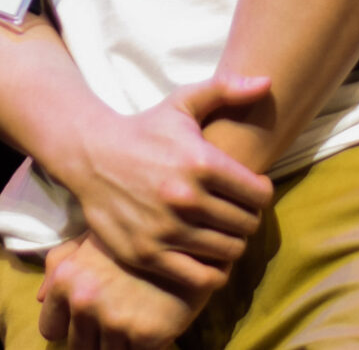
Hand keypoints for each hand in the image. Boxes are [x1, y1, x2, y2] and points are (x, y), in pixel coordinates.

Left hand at [39, 236, 204, 349]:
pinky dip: (142, 347)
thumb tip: (40, 298)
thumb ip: (62, 263)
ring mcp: (114, 321)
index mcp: (66, 278)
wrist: (192, 235)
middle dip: (95, 337)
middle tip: (119, 319)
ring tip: (136, 320)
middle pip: (78, 347)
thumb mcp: (94, 238)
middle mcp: (84, 301)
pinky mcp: (145, 336)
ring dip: (119, 343)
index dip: (69, 325)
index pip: (51, 328)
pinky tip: (154, 324)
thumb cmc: (138, 233)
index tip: (89, 318)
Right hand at [67, 74, 274, 288]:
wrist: (91, 155)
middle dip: (248, 218)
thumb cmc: (145, 129)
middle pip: (246, 223)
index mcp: (201, 162)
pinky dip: (214, 272)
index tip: (252, 191)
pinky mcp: (148, 255)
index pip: (259, 194)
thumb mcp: (183, 103)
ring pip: (228, 251)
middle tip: (238, 213)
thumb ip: (226, 89)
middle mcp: (186, 198)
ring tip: (223, 231)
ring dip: (233, 243)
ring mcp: (166, 230)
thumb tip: (267, 81)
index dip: (262, 193)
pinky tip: (209, 256)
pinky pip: (201, 278)